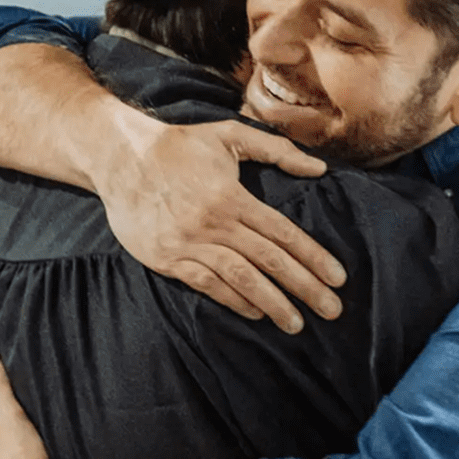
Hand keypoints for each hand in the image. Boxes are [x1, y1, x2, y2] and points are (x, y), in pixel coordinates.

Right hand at [85, 110, 346, 333]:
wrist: (120, 157)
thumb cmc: (181, 145)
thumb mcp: (230, 135)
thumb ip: (277, 150)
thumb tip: (319, 167)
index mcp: (233, 197)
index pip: (283, 234)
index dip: (314, 257)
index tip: (338, 278)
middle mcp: (214, 224)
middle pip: (269, 261)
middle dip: (304, 288)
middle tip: (332, 310)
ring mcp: (189, 244)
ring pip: (240, 279)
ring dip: (272, 303)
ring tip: (296, 323)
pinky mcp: (167, 259)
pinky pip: (206, 285)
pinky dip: (233, 301)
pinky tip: (256, 312)